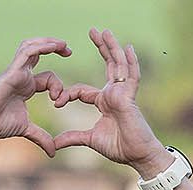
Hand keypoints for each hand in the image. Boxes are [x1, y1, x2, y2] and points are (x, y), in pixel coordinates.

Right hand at [0, 37, 69, 155]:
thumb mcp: (25, 129)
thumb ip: (40, 137)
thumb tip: (53, 152)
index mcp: (26, 87)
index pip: (48, 78)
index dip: (59, 87)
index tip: (59, 103)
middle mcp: (22, 76)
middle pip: (40, 53)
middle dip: (56, 48)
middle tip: (69, 51)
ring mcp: (16, 72)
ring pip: (33, 47)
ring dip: (49, 42)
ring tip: (63, 44)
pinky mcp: (12, 71)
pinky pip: (28, 52)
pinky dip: (41, 46)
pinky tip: (53, 46)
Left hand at [53, 30, 162, 169]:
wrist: (137, 155)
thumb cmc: (119, 147)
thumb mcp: (91, 140)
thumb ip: (73, 138)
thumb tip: (55, 143)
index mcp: (104, 102)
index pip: (83, 91)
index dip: (69, 94)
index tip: (57, 102)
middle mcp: (114, 94)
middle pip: (107, 65)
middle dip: (101, 48)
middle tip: (93, 31)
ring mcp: (123, 94)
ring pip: (118, 65)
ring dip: (111, 48)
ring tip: (105, 32)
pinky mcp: (130, 98)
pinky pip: (132, 76)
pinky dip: (130, 62)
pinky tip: (127, 47)